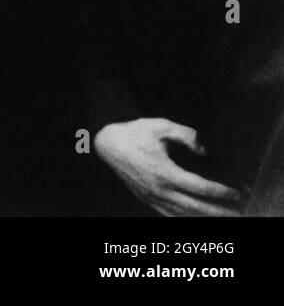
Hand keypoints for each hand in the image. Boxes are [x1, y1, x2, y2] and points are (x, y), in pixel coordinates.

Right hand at [95, 118, 242, 216]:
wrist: (106, 142)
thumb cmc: (133, 133)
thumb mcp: (160, 125)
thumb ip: (186, 135)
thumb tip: (204, 150)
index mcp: (164, 172)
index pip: (200, 188)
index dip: (221, 192)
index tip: (236, 194)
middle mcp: (159, 189)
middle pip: (196, 207)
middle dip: (220, 212)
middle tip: (239, 212)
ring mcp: (152, 197)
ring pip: (183, 215)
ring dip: (205, 218)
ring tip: (224, 217)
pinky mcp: (146, 199)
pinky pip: (169, 215)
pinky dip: (186, 219)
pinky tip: (197, 219)